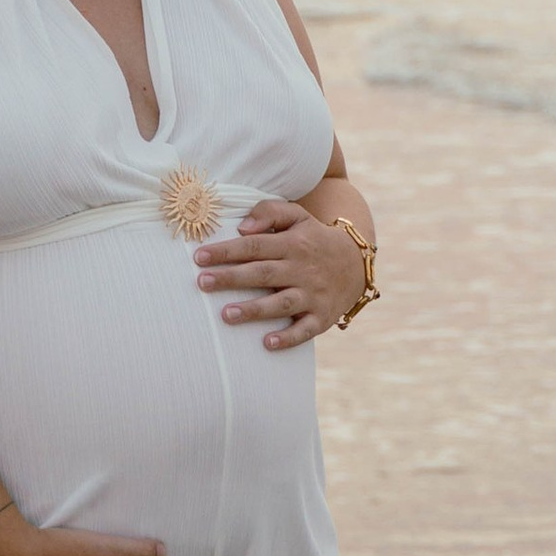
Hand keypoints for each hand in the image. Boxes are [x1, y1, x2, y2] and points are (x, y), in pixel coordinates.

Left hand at [191, 199, 363, 348]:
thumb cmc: (314, 239)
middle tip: (202, 282)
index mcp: (293, 243)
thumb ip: (270, 212)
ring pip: (281, 303)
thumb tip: (242, 226)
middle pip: (263, 273)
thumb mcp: (298, 216)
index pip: (254, 245)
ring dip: (254, 309)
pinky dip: (288, 338)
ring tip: (226, 314)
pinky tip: (268, 343)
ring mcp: (313, 295)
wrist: (356, 265)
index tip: (199, 257)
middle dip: (232, 278)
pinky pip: (305, 329)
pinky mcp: (321, 317)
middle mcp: (302, 269)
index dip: (226, 251)